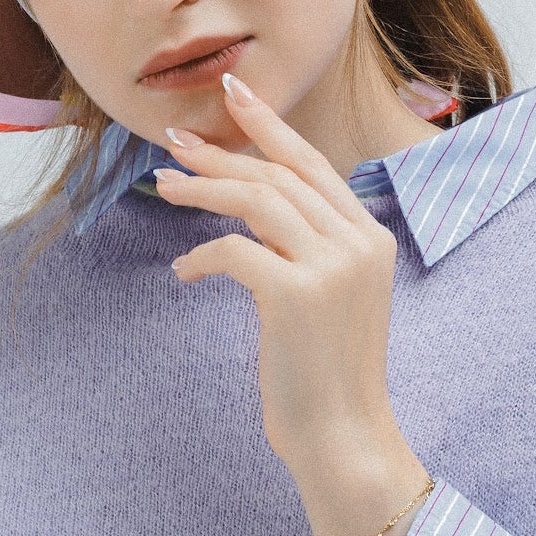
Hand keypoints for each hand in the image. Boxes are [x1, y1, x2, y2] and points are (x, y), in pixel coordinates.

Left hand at [156, 73, 432, 535]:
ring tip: (164, 186)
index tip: (233, 96)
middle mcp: (358, 243)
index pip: (314, 166)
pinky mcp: (296, 295)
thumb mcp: (332, 300)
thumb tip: (251, 215)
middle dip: (224, 151)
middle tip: (176, 140)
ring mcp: (330, 267)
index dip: (270, 128)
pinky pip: (233, 252)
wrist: (344, 439)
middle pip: (279, 174)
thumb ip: (310, 250)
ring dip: (203, 189)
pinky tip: (184, 272)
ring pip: (255, 200)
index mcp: (371, 238)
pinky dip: (201, 257)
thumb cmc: (328, 378)